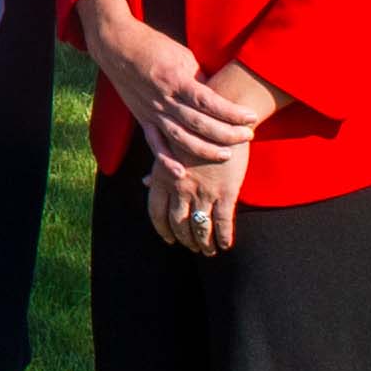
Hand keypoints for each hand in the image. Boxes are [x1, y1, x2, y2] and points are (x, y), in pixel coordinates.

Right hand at [135, 54, 283, 167]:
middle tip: (248, 136)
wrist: (118, 45)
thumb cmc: (154, 46)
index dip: (232, 112)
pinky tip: (180, 173)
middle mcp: (165, 99)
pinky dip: (165, 160)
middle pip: (199, 123)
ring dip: (205, 150)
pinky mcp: (143, 119)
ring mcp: (153, 112)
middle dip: (227, 133)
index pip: (209, 102)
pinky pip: (155, 144)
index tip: (251, 117)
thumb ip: (200, 79)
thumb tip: (219, 98)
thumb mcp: (183, 56)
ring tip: (227, 154)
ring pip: (181, 138)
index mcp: (176, 80)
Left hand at [151, 137, 249, 254]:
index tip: (169, 239)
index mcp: (163, 178)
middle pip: (179, 224)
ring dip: (203, 243)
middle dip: (185, 239)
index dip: (162, 229)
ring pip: (200, 227)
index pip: (156, 213)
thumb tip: (144, 183)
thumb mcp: (167, 146)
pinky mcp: (226, 192)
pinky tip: (225, 245)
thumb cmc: (192, 130)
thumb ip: (157, 168)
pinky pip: (222, 222)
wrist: (220, 119)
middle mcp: (180, 189)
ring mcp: (203, 192)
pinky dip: (223, 237)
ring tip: (208, 251)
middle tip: (192, 247)